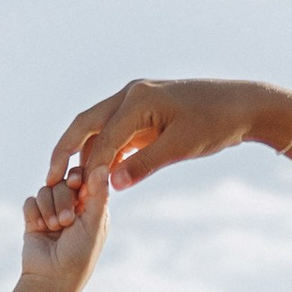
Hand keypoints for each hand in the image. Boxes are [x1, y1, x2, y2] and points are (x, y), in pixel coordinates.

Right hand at [10, 164, 108, 291]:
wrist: (51, 279)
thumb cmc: (79, 256)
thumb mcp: (93, 225)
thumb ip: (97, 195)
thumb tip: (103, 165)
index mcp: (92, 208)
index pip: (85, 178)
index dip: (78, 177)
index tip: (76, 184)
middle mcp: (72, 207)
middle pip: (63, 182)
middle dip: (62, 200)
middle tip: (66, 222)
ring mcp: (52, 212)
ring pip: (45, 190)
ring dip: (48, 208)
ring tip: (53, 229)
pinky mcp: (34, 219)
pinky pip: (30, 201)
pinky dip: (34, 214)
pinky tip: (39, 229)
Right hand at [39, 76, 291, 226]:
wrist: (242, 105)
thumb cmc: (215, 123)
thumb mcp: (181, 147)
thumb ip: (144, 165)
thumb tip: (110, 185)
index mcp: (137, 99)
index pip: (102, 137)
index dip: (88, 169)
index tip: (76, 196)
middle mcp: (130, 95)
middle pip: (85, 124)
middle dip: (66, 152)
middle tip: (49, 180)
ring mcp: (135, 102)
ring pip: (97, 128)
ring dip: (83, 154)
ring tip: (70, 184)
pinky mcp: (143, 113)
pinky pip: (114, 133)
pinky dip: (103, 153)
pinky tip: (98, 176)